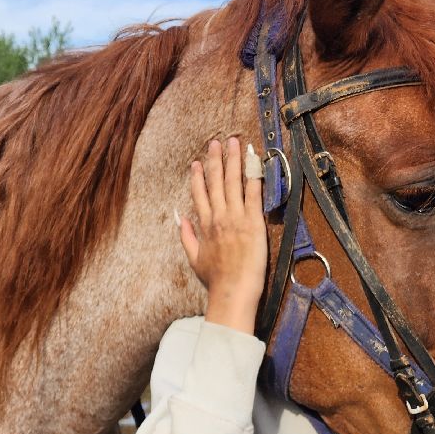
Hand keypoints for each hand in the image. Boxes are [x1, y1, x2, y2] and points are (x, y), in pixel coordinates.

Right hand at [180, 137, 266, 334]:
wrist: (233, 291)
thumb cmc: (215, 280)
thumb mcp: (194, 259)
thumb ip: (187, 236)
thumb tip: (180, 218)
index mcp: (204, 225)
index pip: (199, 194)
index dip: (197, 176)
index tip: (196, 162)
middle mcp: (219, 217)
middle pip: (216, 182)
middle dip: (216, 160)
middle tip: (216, 142)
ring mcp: (236, 218)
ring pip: (233, 182)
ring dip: (234, 160)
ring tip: (234, 143)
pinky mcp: (254, 222)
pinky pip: (253, 194)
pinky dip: (253, 176)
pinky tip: (254, 161)